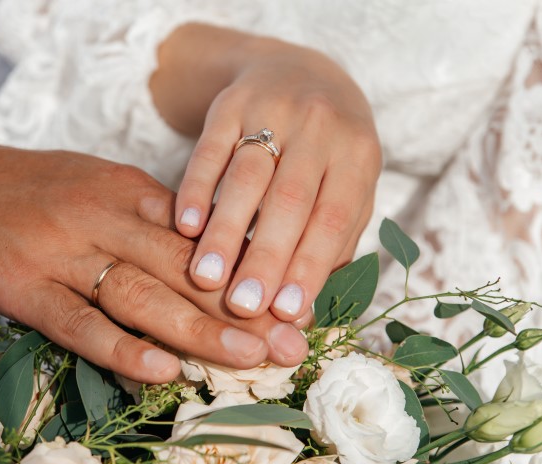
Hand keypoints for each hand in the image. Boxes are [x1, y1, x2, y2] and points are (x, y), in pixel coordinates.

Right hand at [0, 142, 307, 382]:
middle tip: (291, 343)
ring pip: (139, 293)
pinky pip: (77, 321)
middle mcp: (101, 216)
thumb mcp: (95, 185)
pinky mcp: (22, 285)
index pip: (200, 235)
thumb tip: (207, 254)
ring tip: (248, 358)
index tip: (290, 306)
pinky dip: (119, 348)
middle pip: (181, 266)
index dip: (249, 272)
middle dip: (241, 306)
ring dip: (197, 329)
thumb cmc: (28, 191)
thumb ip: (148, 217)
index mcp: (126, 190)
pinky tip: (160, 370)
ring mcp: (60, 252)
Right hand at [151, 24, 380, 322]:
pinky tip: (184, 226)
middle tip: (241, 306)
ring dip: (225, 230)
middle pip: (290, 199)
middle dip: (265, 257)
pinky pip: (210, 148)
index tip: (286, 313)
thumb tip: (306, 311)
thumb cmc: (328, 151)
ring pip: (247, 176)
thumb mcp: (348, 186)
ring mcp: (273, 110)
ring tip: (205, 277)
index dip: (310, 266)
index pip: (333, 217)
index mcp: (357, 155)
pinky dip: (196, 188)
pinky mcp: (230, 104)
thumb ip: (332, 243)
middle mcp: (320, 128)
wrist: (298, 72)